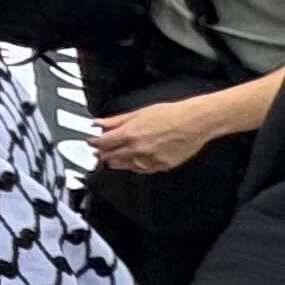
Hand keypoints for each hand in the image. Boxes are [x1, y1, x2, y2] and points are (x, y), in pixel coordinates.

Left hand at [91, 93, 222, 173]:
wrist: (193, 122)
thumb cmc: (170, 114)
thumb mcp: (138, 113)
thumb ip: (115, 120)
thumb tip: (98, 123)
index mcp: (129, 134)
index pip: (103, 143)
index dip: (94, 143)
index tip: (91, 142)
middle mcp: (137, 149)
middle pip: (112, 157)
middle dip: (103, 155)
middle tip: (98, 153)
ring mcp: (149, 160)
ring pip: (126, 166)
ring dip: (116, 163)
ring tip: (111, 161)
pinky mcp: (161, 166)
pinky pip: (142, 170)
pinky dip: (134, 167)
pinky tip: (131, 165)